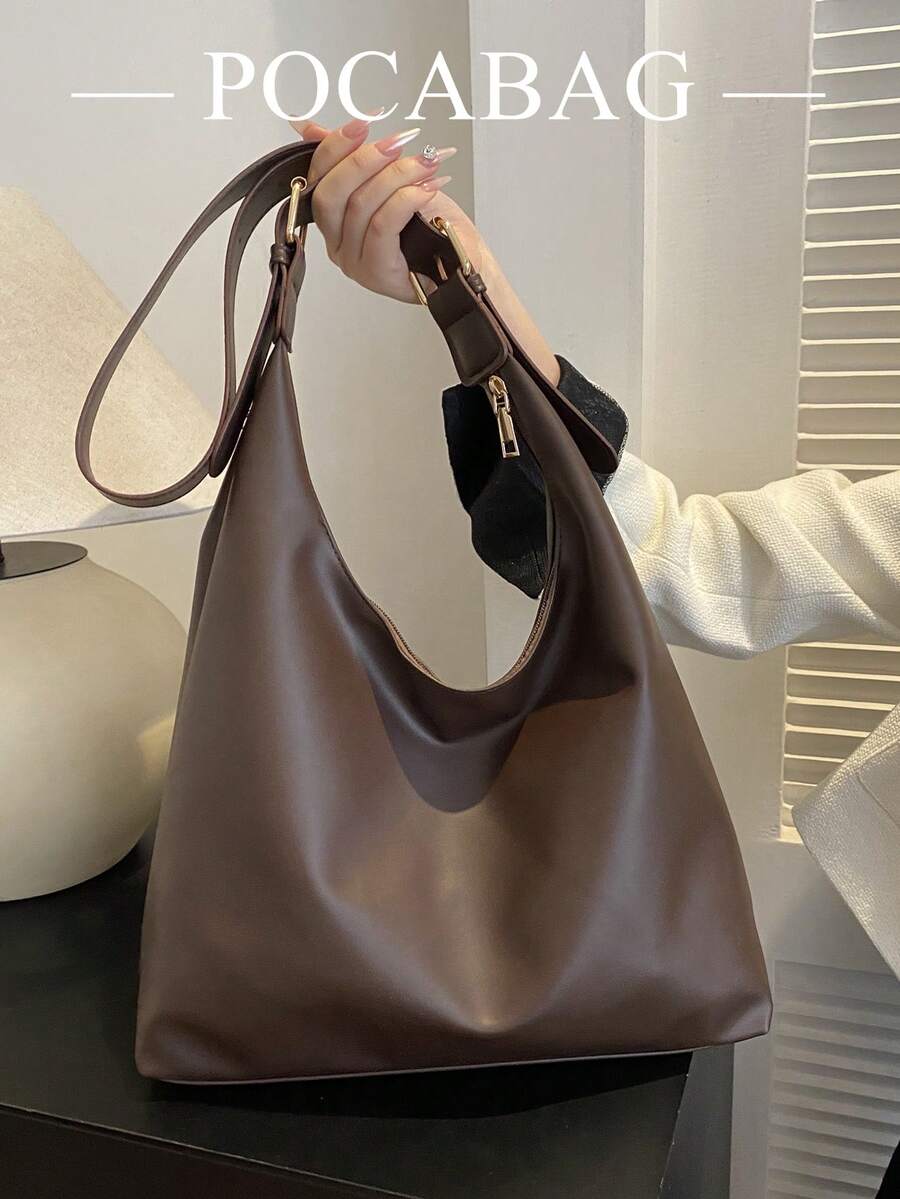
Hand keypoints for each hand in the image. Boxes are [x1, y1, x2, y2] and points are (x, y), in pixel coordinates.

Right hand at [291, 116, 559, 385]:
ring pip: (361, 206)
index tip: (363, 122)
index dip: (336, 146)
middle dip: (364, 159)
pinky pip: (382, 225)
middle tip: (398, 142)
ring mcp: (353, 261)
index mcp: (334, 220)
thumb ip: (356, 159)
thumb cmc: (434, 229)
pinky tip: (426, 188)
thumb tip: (311, 129)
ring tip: (426, 162)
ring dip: (397, 175)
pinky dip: (405, 200)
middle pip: (331, 193)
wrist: (466, 267)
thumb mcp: (395, 182)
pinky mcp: (376, 272)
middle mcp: (337, 243)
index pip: (317, 178)